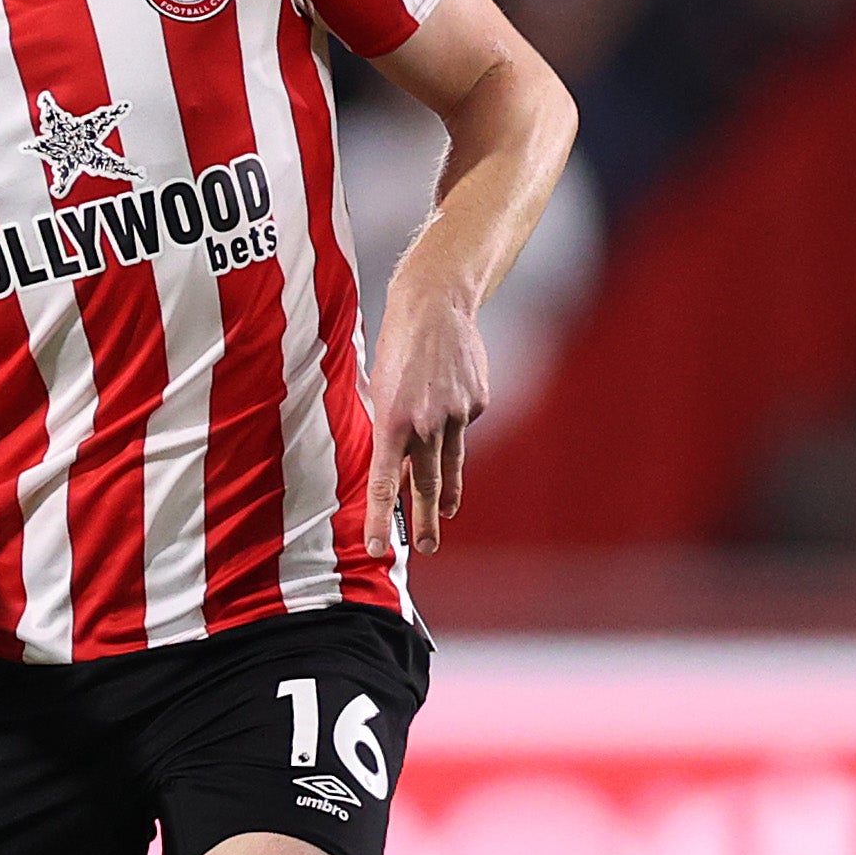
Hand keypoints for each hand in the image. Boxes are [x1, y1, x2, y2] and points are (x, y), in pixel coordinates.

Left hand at [363, 274, 492, 559]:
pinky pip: (462, 426)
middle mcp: (427, 424)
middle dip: (425, 520)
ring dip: (447, 495)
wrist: (436, 306)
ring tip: (445, 516)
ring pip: (451, 463)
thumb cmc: (397, 346)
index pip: (384, 483)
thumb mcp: (378, 388)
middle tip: (427, 546)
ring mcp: (458, 415)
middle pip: (427, 485)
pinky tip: (447, 398)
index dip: (380, 519)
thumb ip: (387, 429)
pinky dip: (453, 423)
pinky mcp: (478, 403)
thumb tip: (396, 463)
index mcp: (392, 422)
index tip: (377, 548)